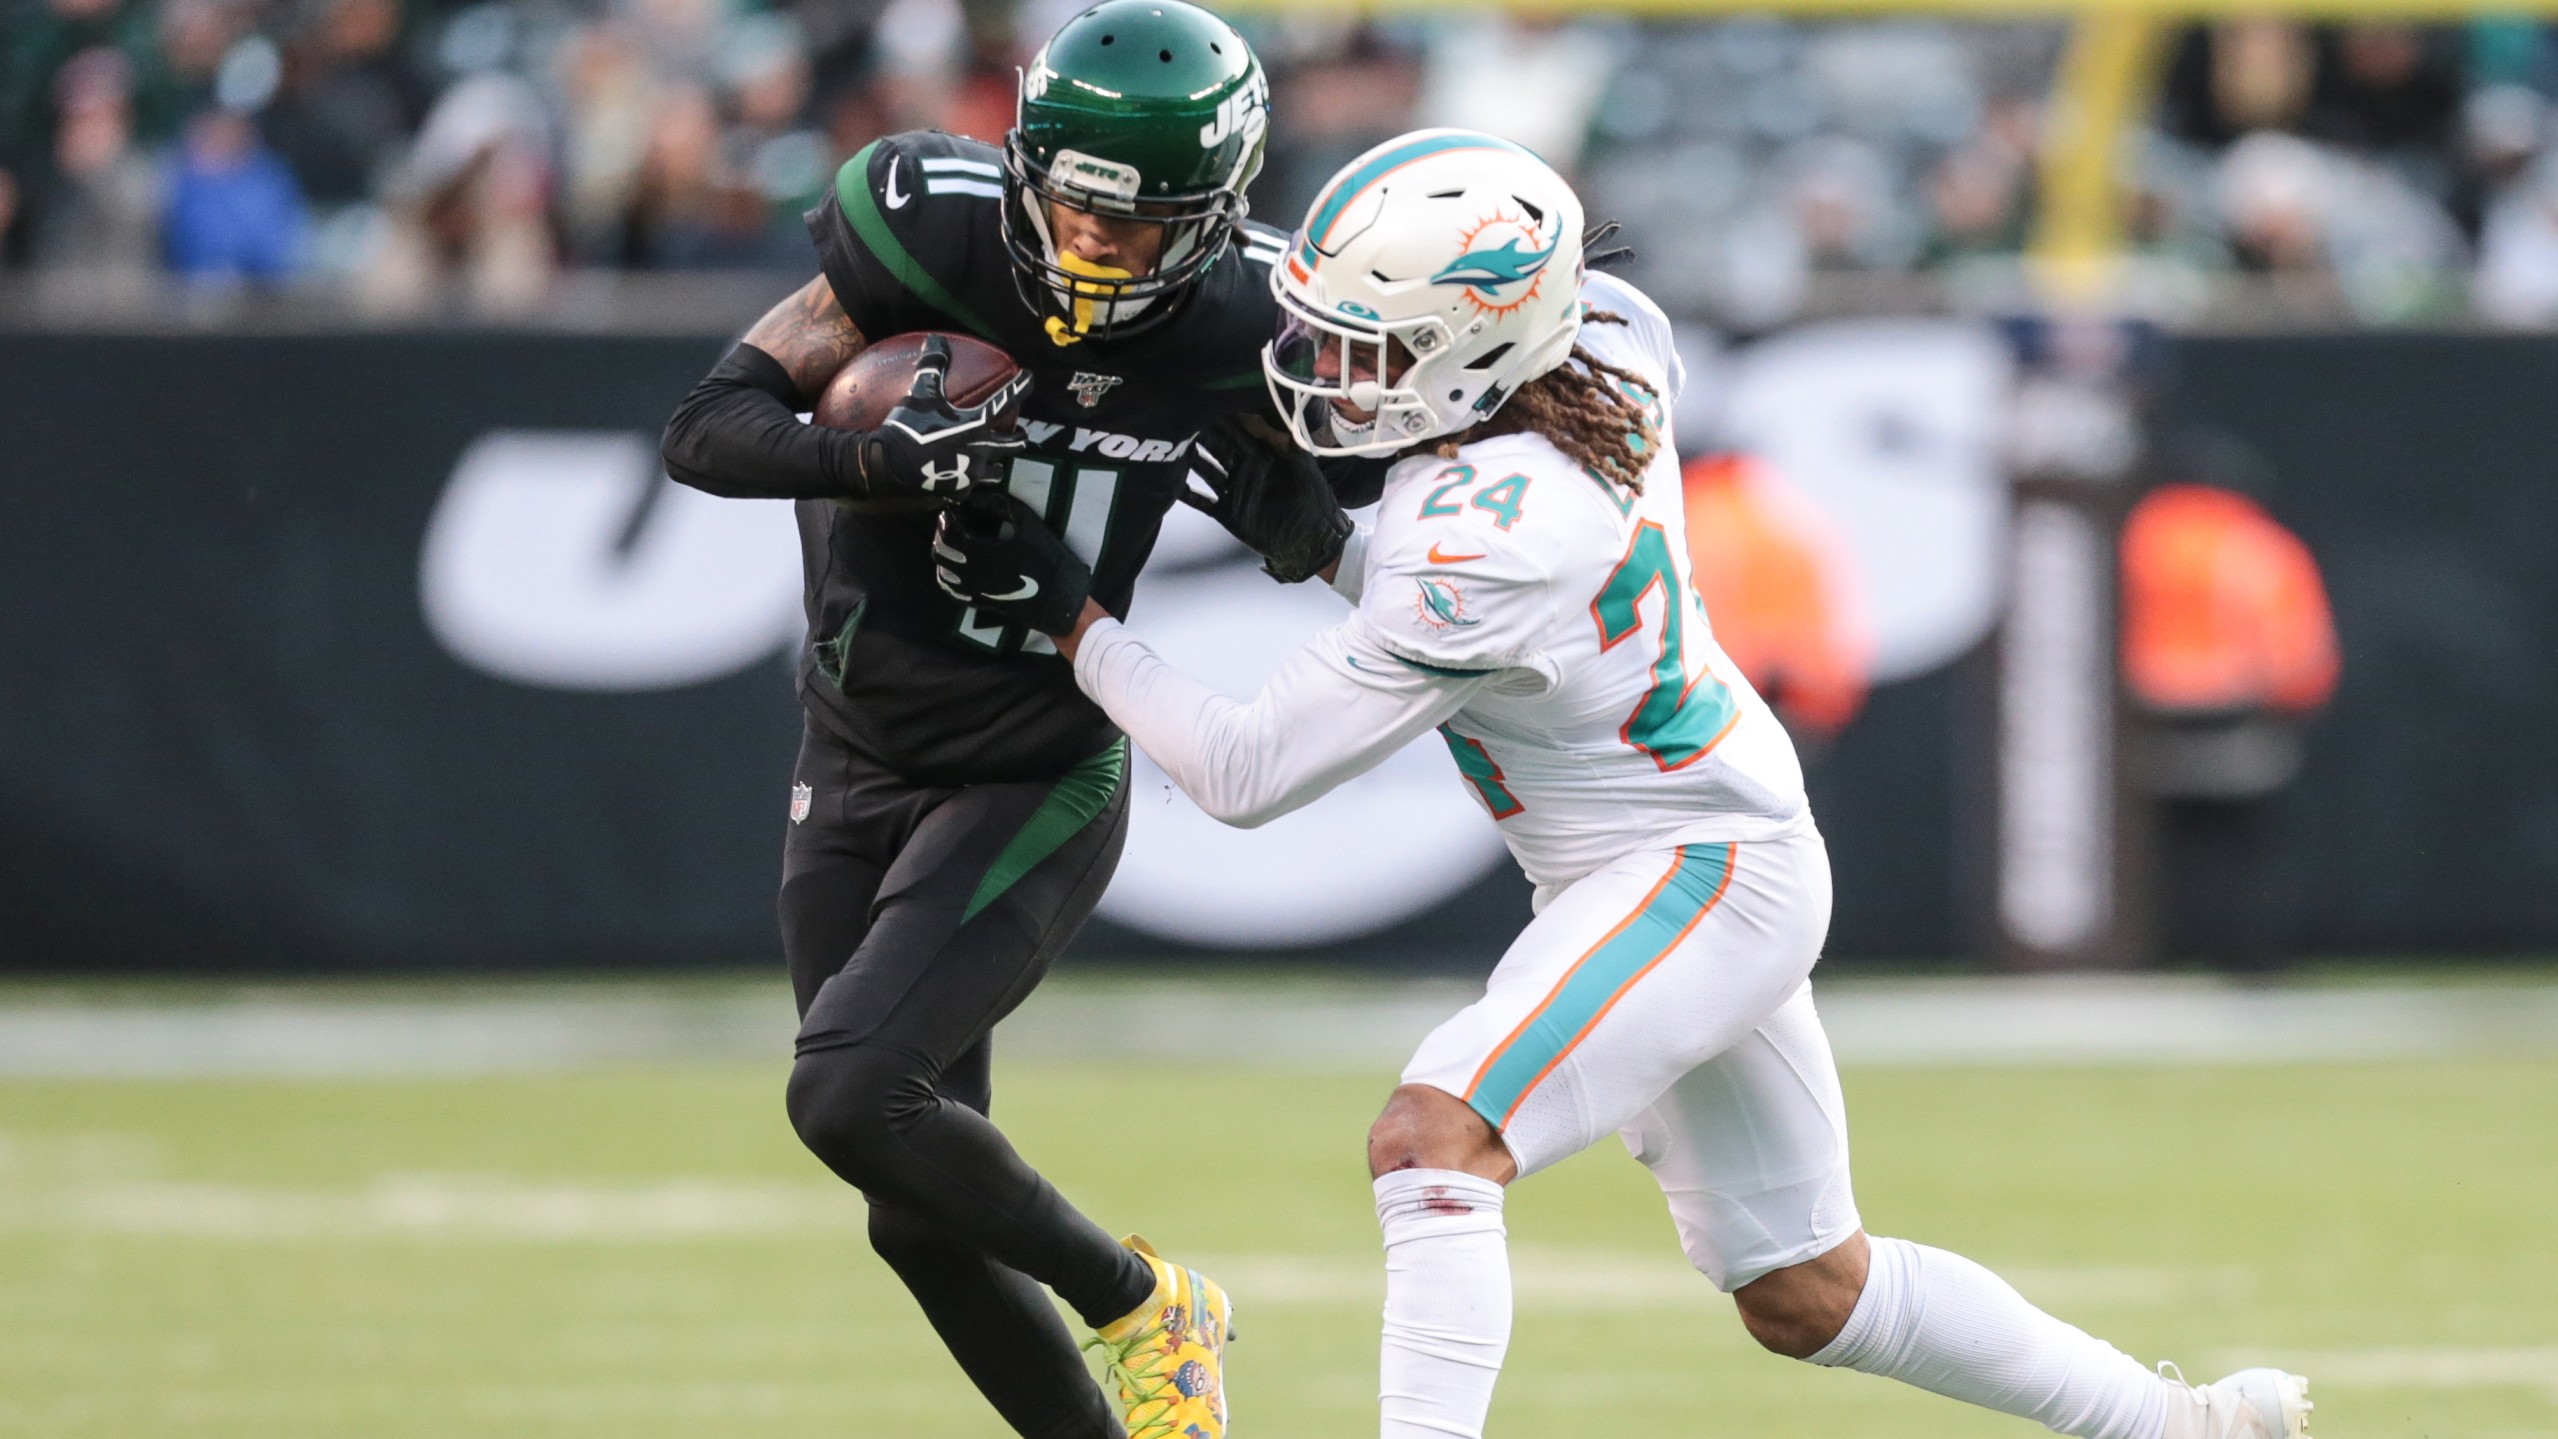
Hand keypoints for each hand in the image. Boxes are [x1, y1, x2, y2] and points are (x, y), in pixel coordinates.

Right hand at [860, 336, 1031, 499]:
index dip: (1021, 387)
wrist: (891, 465)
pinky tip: (963, 478)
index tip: (1031, 378)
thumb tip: (936, 339)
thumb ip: (932, 366)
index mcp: (977, 424)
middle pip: (1013, 444)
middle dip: (1019, 437)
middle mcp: (982, 450)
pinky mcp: (960, 491)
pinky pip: (971, 487)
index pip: (1006, 401)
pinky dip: (969, 481)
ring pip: (996, 471)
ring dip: (996, 463)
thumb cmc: (909, 426)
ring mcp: (973, 474)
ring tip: (992, 459)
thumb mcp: (921, 393)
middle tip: (1020, 432)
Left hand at [932, 496, 1093, 635]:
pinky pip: (954, 592)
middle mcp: (972, 573)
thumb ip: (1003, 506)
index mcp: (982, 553)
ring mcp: (975, 590)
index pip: (948, 534)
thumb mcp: (1030, 525)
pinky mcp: (981, 602)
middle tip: (953, 524)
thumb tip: (979, 496)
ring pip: (943, 574)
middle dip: (942, 535)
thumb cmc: (1049, 561)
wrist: (1061, 601)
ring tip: (955, 544)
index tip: (953, 510)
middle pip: (939, 553)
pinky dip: (949, 578)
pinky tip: (959, 568)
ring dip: (944, 557)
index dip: (946, 519)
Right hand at [1188, 412, 1353, 583]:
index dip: (1225, 420)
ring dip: (1191, 460)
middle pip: (1218, 449)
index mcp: (1261, 457)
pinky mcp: (1227, 513)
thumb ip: (1286, 441)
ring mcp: (1233, 491)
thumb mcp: (1303, 465)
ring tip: (1173, 447)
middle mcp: (1244, 471)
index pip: (1239, 434)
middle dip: (1202, 434)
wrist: (1310, 540)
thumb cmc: (1313, 500)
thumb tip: (1269, 415)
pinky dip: (1187, 495)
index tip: (1209, 403)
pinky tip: (1171, 486)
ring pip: (1206, 471)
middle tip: (1183, 419)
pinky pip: (1202, 502)